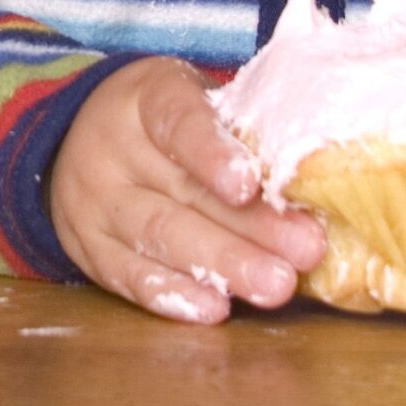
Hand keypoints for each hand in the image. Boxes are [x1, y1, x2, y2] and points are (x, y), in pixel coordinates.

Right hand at [50, 57, 326, 323]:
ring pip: (157, 235)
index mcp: (145, 96)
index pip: (178, 120)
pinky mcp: (86, 246)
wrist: (87, 138)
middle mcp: (109, 145)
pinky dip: (172, 295)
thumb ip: (245, 134)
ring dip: (221, 266)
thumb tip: (319, 181)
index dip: (212, 152)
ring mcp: (91, 199)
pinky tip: (214, 309)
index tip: (248, 185)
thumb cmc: (175, 125)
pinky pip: (127, 274)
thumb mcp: (203, 105)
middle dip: (249, 226)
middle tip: (304, 251)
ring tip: (275, 286)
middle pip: (181, 189)